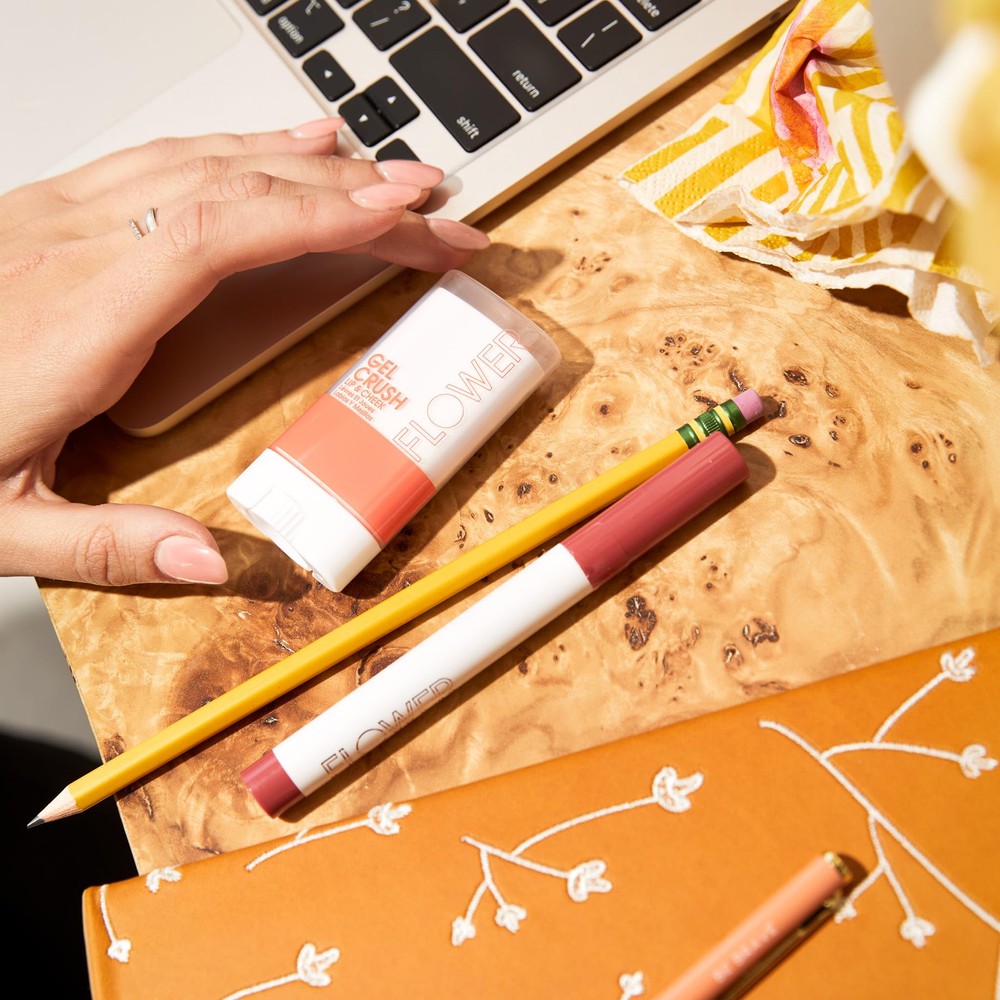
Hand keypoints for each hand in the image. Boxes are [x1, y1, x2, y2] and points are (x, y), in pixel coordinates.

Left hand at [0, 117, 489, 586]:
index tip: (401, 212)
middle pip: (236, 189)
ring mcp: (56, 218)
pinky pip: (161, 162)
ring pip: (202, 160)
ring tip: (380, 173)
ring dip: (303, 164)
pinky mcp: (49, 214)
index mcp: (74, 318)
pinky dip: (239, 151)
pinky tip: (276, 151)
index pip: (215, 234)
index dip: (319, 215)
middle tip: (433, 211)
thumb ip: (106, 546)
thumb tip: (209, 558)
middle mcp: (68, 247)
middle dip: (351, 193)